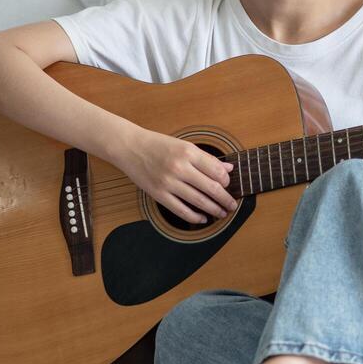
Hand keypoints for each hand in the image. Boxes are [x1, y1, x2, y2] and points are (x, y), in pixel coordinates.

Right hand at [114, 128, 238, 223]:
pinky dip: (194, 217)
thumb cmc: (158, 145)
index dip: (226, 181)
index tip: (228, 185)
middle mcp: (179, 167)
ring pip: (198, 201)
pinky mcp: (158, 194)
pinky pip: (181, 210)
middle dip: (225, 199)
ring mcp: (168, 182)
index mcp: (188, 152)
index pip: (216, 170)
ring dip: (214, 209)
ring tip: (222, 213)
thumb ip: (207, 158)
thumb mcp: (184, 145)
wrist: (130, 147)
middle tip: (232, 205)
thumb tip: (228, 169)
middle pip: (211, 187)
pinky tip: (202, 218)